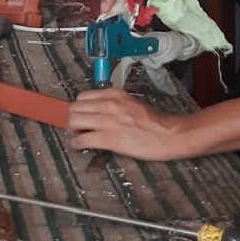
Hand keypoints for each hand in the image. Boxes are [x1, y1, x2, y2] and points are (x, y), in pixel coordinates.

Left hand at [66, 88, 187, 160]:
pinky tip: (77, 146)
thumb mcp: (131, 103)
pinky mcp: (110, 139)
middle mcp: (109, 104)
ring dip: (71, 130)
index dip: (78, 108)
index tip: (79, 115)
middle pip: (75, 108)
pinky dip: (75, 143)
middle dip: (71, 119)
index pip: (83, 96)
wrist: (168, 135)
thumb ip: (114, 103)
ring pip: (75, 121)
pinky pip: (82, 139)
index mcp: (114, 94)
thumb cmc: (153, 121)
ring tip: (75, 136)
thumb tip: (97, 111)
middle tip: (75, 127)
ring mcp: (108, 121)